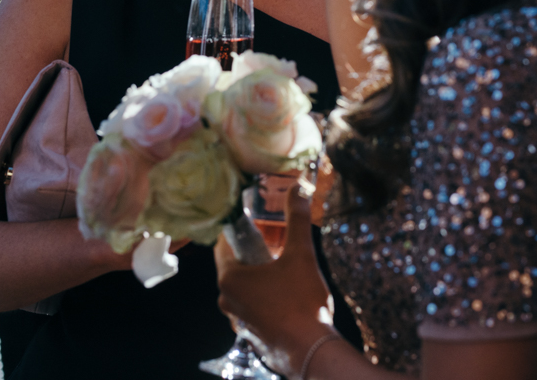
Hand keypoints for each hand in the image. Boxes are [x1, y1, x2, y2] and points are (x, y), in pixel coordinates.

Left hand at [215, 186, 336, 371]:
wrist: (312, 350)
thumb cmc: (301, 301)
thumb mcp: (300, 254)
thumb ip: (296, 220)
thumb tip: (297, 187)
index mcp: (230, 278)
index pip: (224, 245)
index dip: (239, 232)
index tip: (255, 225)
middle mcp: (226, 300)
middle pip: (234, 267)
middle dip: (253, 255)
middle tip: (275, 246)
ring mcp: (238, 320)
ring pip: (244, 289)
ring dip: (259, 278)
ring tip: (284, 271)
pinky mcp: (251, 334)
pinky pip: (253, 308)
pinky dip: (265, 299)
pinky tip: (286, 297)